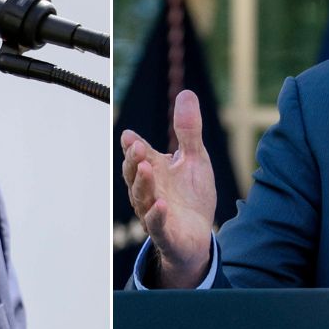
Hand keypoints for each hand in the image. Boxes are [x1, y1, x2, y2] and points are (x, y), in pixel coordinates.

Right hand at [121, 90, 216, 287]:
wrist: (199, 235)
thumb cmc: (191, 197)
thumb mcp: (195, 158)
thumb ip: (189, 130)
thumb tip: (186, 93)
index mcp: (154, 170)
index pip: (138, 155)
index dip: (132, 146)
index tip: (129, 136)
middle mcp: (149, 190)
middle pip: (134, 175)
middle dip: (134, 161)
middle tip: (137, 147)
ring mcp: (154, 212)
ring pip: (141, 198)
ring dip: (142, 183)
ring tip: (146, 168)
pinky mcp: (165, 233)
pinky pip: (157, 225)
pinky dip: (156, 215)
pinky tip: (160, 205)